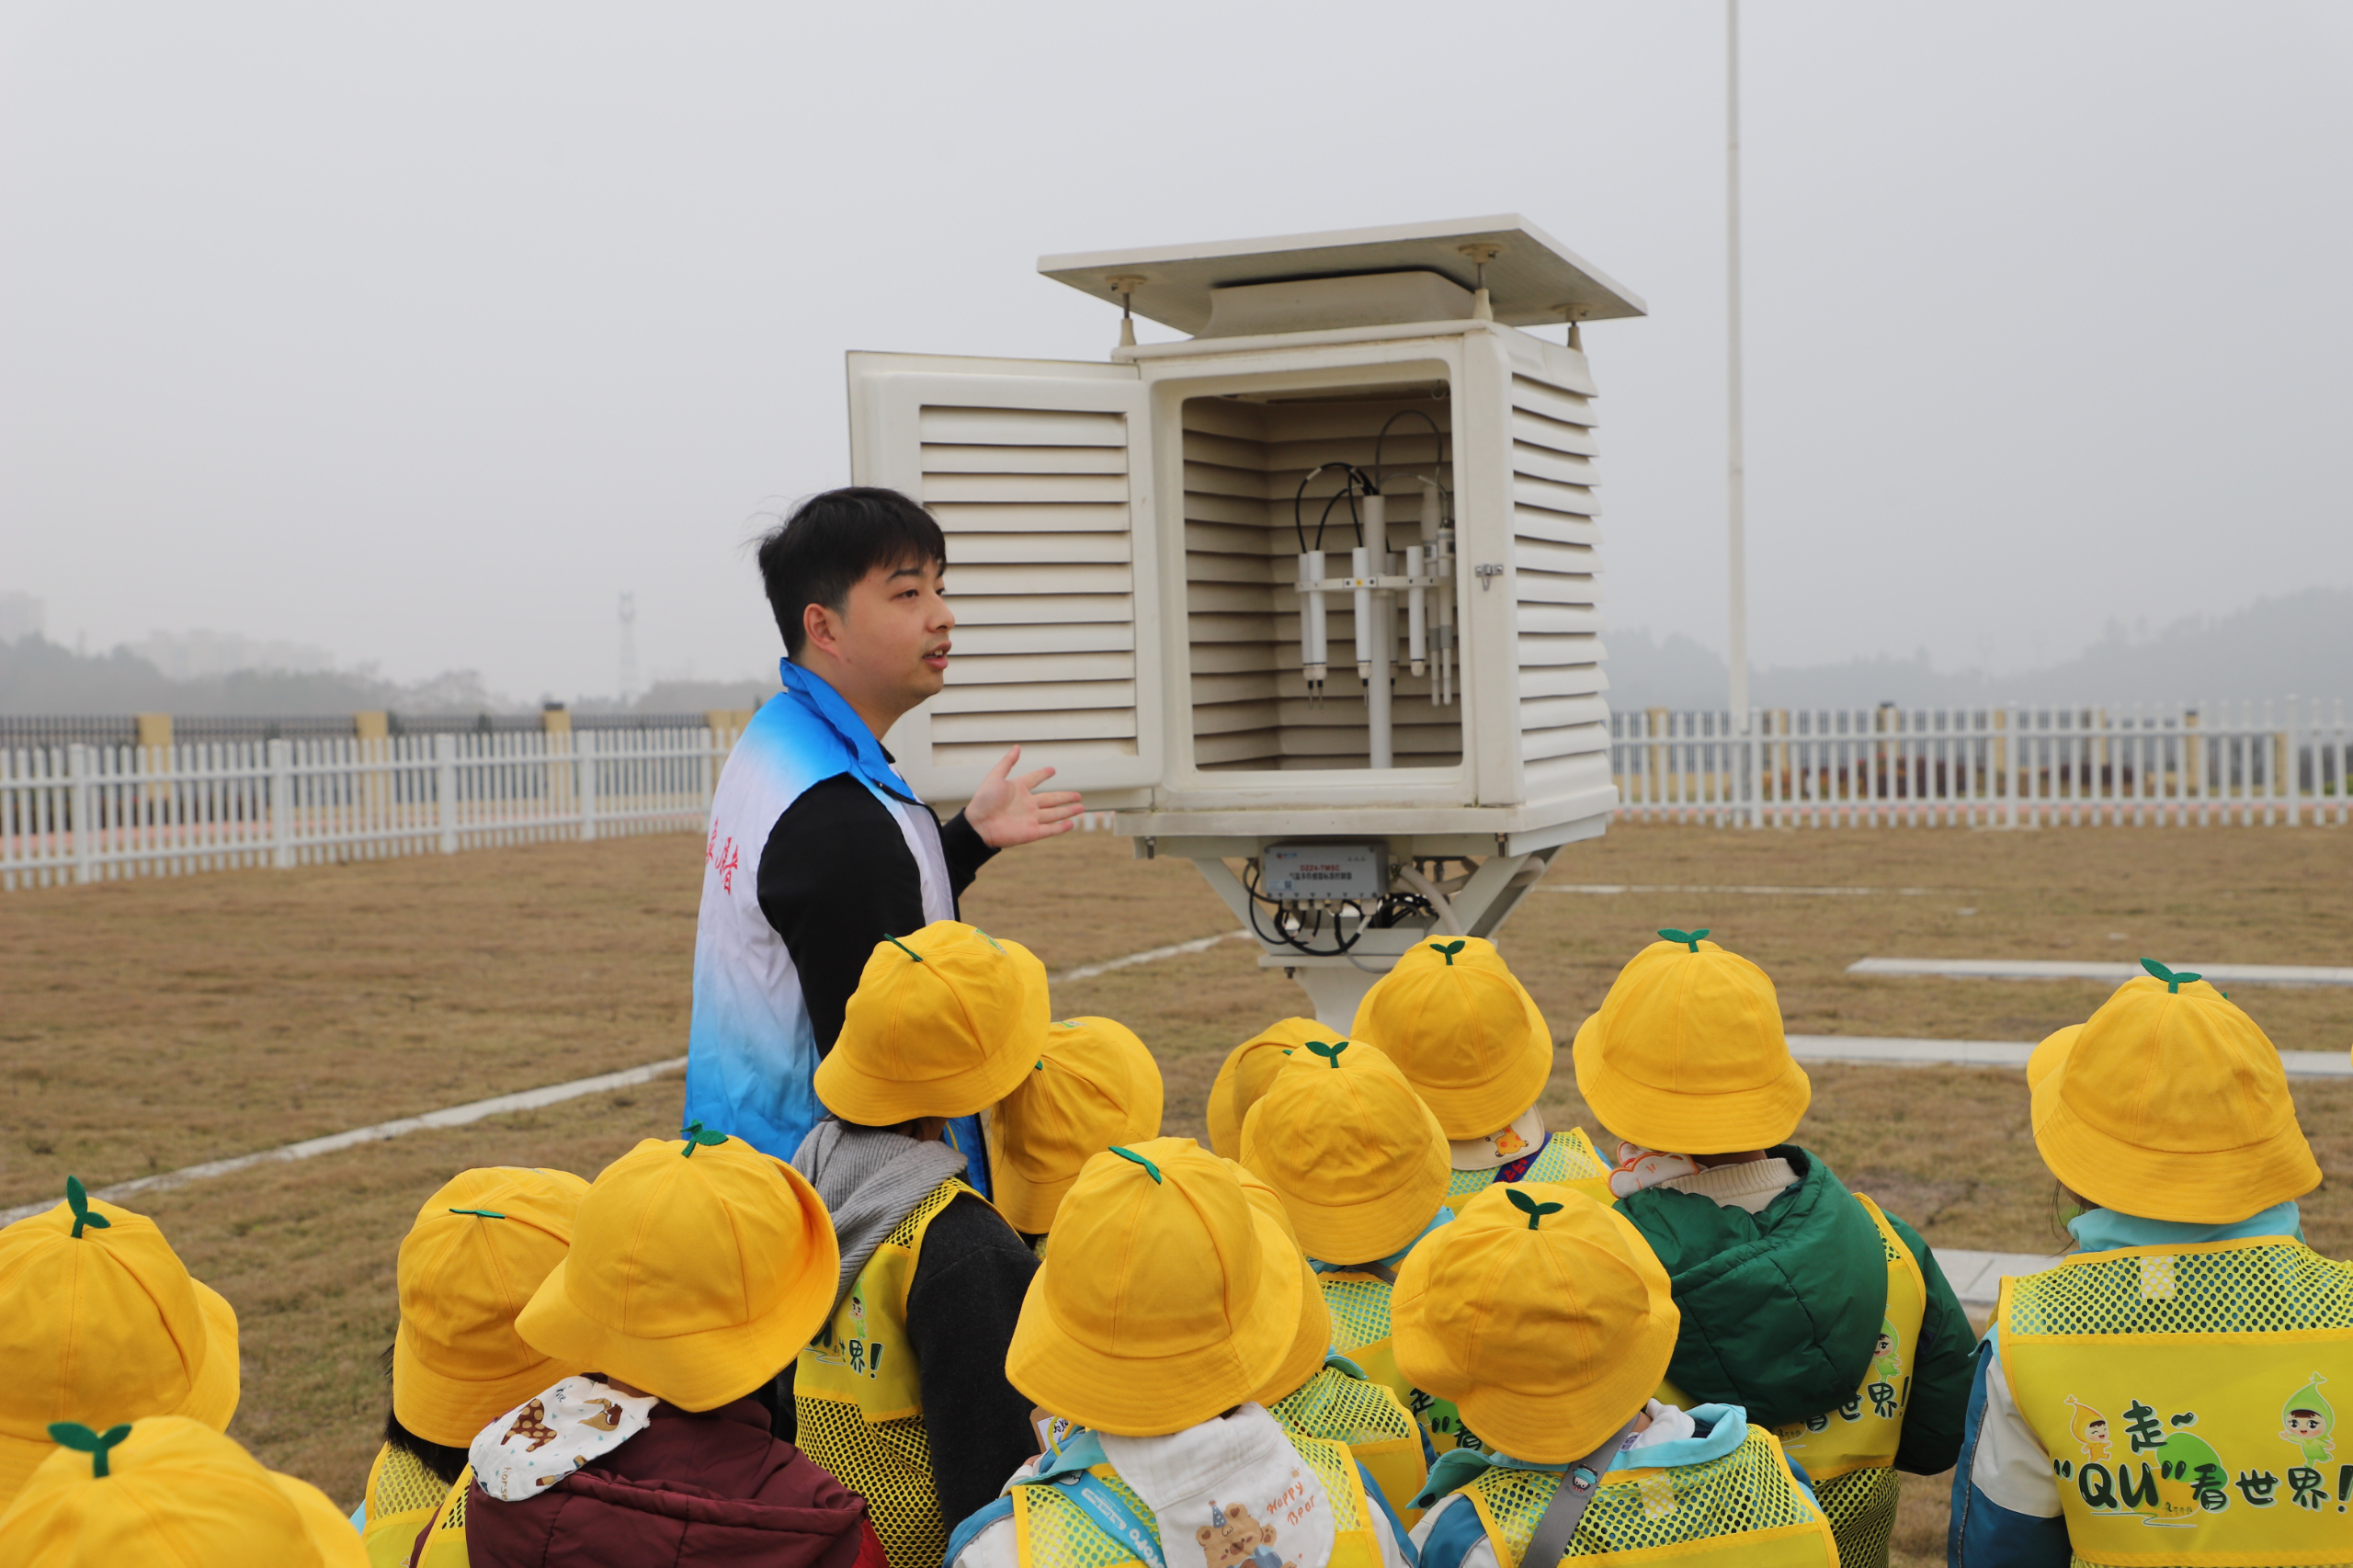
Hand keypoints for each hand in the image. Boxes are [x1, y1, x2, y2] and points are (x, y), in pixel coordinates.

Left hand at [965, 746, 1084, 847]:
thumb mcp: (995, 777)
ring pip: (1054, 814)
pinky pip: (1050, 829)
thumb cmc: (983, 801)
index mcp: (1018, 789)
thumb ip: (1007, 763)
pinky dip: (1061, 827)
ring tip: (1081, 807)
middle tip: (1078, 795)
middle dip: (1065, 797)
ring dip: (1068, 811)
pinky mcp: (1032, 832)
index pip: (1034, 779)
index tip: (1052, 770)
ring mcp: (1030, 819)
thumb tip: (1017, 747)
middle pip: (1051, 799)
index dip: (1042, 774)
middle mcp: (1027, 804)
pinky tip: (1072, 823)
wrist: (978, 825)